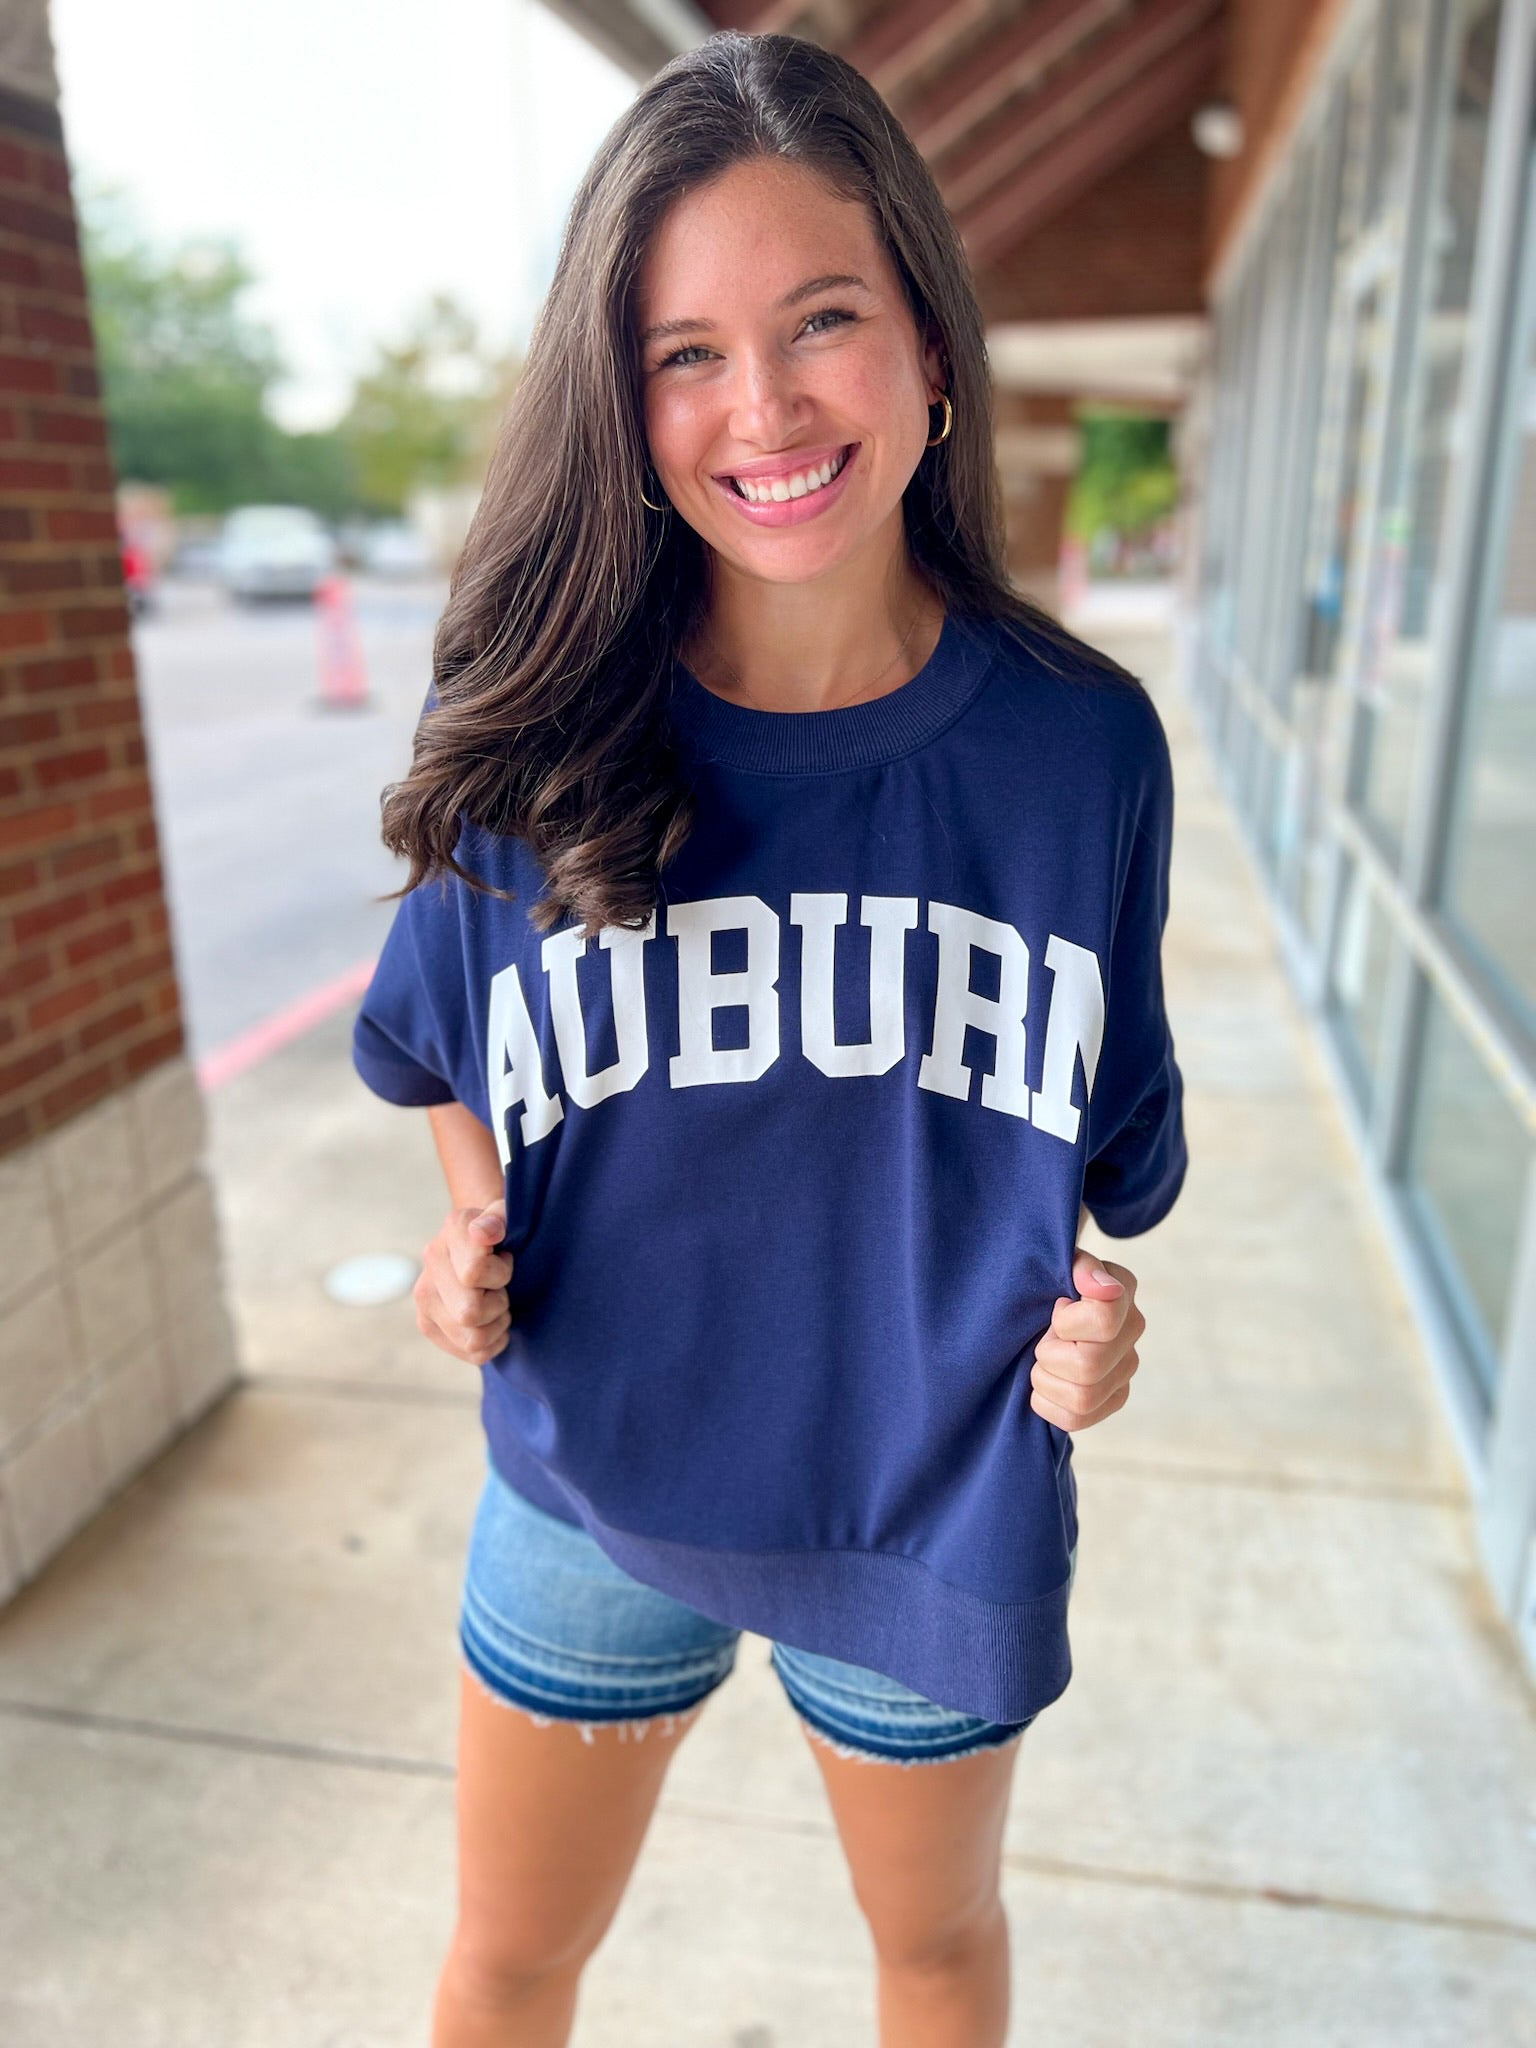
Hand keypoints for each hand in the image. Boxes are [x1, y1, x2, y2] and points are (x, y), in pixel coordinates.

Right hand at [414, 1198, 513, 1366]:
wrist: (483, 1240)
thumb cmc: (506, 1232)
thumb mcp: (511, 1216)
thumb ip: (501, 1218)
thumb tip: (484, 1233)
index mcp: (455, 1228)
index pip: (474, 1273)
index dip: (501, 1273)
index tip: (505, 1259)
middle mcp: (432, 1259)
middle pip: (470, 1312)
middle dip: (498, 1304)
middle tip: (502, 1289)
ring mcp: (424, 1295)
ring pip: (472, 1338)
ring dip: (495, 1326)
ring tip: (496, 1304)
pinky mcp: (426, 1323)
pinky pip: (471, 1353)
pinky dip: (491, 1343)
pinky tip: (490, 1322)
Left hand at [1029, 1247, 1143, 1430]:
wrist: (1041, 1304)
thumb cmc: (1049, 1282)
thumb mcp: (1058, 1264)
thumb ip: (1080, 1268)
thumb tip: (1103, 1289)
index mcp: (1121, 1293)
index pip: (1103, 1321)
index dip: (1066, 1322)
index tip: (1057, 1308)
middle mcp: (1132, 1333)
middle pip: (1088, 1367)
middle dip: (1050, 1354)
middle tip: (1043, 1339)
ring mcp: (1125, 1371)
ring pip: (1082, 1398)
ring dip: (1046, 1380)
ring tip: (1043, 1361)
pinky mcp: (1112, 1400)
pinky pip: (1076, 1419)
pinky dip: (1048, 1404)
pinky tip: (1047, 1382)